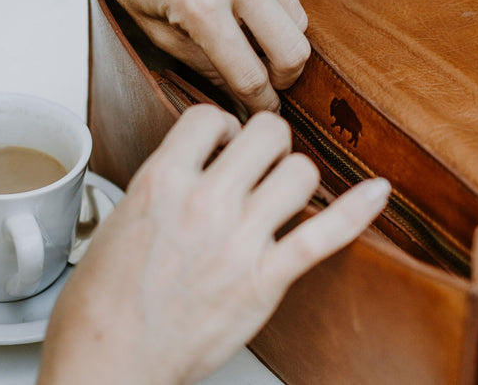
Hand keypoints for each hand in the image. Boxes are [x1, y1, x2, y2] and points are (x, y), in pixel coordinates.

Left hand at [33, 0, 309, 111]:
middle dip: (285, 76)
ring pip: (297, 17)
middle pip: (294, 49)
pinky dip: (274, 0)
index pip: (250, 75)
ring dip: (279, 36)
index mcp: (200, 5)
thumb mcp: (152, 29)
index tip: (263, 110)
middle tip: (268, 80)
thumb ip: (201, 64)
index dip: (260, 104)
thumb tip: (240, 93)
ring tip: (249, 35)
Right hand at [38, 105, 389, 383]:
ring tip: (281, 197)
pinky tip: (377, 192)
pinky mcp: (263, 282)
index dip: (223, 127)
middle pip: (267, 134)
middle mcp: (203, 204)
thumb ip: (161, 189)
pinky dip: (357, 210)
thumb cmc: (100, 307)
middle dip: (267, 145)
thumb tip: (188, 170)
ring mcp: (238, 242)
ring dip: (295, 179)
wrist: (107, 362)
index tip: (224, 144)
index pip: (210, 117)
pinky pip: (323, 234)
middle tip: (259, 167)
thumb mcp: (118, 223)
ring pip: (300, 172)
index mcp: (160, 183)